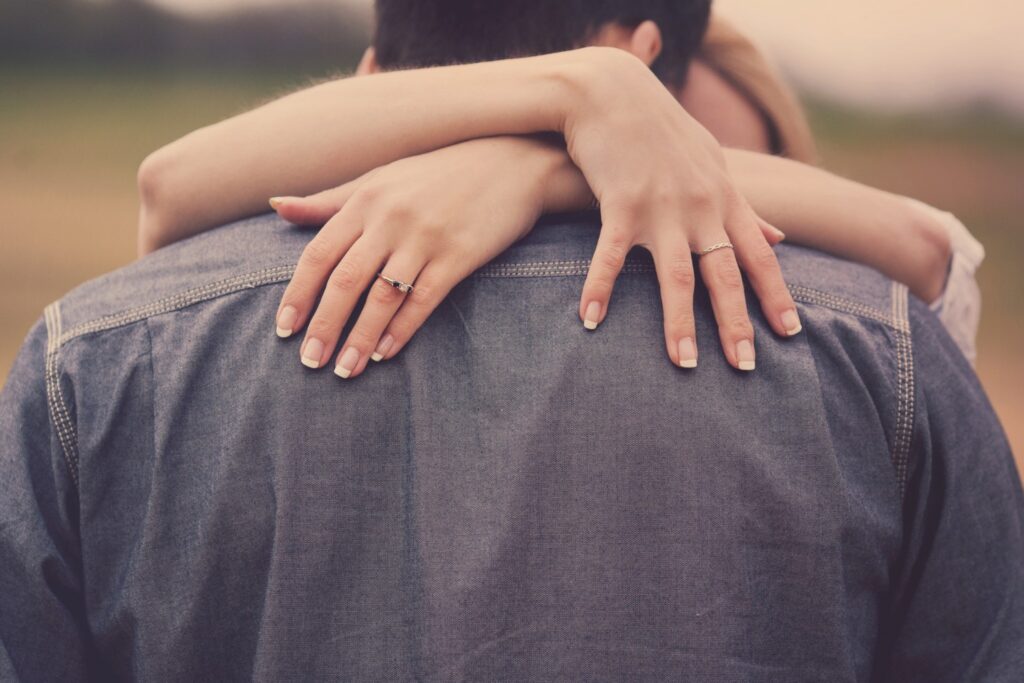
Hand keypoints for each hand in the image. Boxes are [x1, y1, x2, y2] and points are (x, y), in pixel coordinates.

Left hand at [272, 137, 566, 377]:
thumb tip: (276, 205)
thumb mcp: (382, 178)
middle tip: (310, 362)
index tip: (284, 330)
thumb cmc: (439, 173)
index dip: (298, 295)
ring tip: (345, 370)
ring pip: (382, 297)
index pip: (319, 254)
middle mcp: (390, 217)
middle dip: (323, 326)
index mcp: (366, 199)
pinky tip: (385, 353)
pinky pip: (423, 300)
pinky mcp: (459, 255)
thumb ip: (330, 199)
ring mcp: (425, 237)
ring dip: (359, 338)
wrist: (511, 162)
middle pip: (345, 281)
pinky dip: (401, 330)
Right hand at [561, 48, 801, 369]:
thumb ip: (746, 206)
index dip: (775, 296)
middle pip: (723, 275)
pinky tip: (589, 320)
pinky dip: (599, 288)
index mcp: (723, 200)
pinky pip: (612, 256)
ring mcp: (660, 207)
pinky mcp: (619, 204)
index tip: (791, 334)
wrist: (613, 91)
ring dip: (680, 324)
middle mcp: (699, 207)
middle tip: (746, 367)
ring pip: (676, 276)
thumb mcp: (713, 164)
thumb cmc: (663, 131)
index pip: (758, 256)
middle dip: (736, 324)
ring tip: (684, 365)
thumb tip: (781, 238)